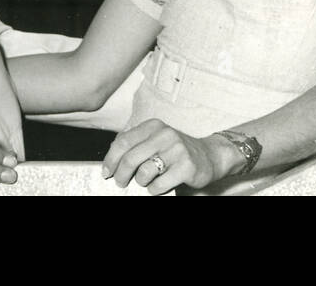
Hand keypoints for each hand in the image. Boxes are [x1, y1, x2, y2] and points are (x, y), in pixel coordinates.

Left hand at [100, 119, 239, 194]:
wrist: (209, 156)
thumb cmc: (176, 151)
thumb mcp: (156, 140)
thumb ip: (136, 145)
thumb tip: (111, 160)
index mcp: (153, 126)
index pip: (123, 141)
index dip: (111, 159)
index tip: (106, 172)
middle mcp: (164, 134)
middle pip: (130, 158)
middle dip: (121, 175)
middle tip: (120, 183)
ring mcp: (176, 150)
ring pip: (144, 172)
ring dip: (140, 182)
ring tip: (145, 182)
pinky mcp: (186, 167)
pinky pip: (159, 185)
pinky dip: (154, 190)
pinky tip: (159, 186)